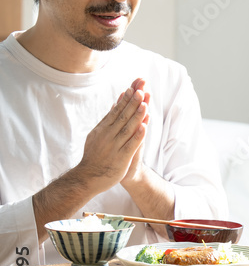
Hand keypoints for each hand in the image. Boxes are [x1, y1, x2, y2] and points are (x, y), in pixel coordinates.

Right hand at [75, 79, 148, 193]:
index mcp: (103, 129)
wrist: (88, 178)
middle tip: (141, 88)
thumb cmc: (95, 155)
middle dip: (133, 101)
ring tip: (145, 103)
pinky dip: (137, 135)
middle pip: (123, 115)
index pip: (116, 110)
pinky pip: (131, 145)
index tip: (134, 86)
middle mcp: (108, 135)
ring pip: (127, 128)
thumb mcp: (98, 134)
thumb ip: (108, 119)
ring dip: (137, 115)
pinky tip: (144, 126)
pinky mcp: (121, 158)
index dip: (126, 98)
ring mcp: (114, 146)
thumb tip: (116, 103)